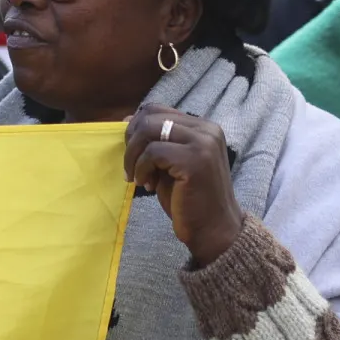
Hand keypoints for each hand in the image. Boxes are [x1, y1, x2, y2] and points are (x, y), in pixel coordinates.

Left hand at [125, 104, 245, 264]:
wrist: (214, 229)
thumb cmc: (189, 198)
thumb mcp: (170, 164)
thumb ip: (156, 142)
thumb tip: (125, 120)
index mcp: (203, 127)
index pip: (157, 110)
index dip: (135, 127)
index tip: (129, 151)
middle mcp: (206, 130)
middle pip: (150, 116)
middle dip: (131, 141)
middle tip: (130, 166)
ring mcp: (203, 143)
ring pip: (148, 131)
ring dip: (133, 156)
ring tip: (137, 177)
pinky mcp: (195, 160)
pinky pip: (153, 153)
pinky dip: (142, 169)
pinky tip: (147, 186)